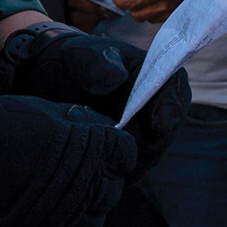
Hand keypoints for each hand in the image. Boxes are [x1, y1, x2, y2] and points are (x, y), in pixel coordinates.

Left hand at [0, 22, 190, 170]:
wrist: (50, 81)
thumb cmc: (73, 61)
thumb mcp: (81, 55)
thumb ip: (98, 63)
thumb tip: (117, 78)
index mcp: (154, 75)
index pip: (176, 93)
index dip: (172, 109)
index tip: (159, 123)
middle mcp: (155, 106)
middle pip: (167, 131)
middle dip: (152, 141)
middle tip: (126, 142)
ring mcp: (142, 132)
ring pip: (150, 155)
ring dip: (134, 159)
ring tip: (108, 156)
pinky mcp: (125, 152)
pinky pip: (130, 168)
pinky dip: (118, 171)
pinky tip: (99, 169)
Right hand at [0, 95, 138, 226]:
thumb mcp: (44, 112)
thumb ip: (79, 125)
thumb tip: (100, 131)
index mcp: (92, 152)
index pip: (125, 154)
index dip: (113, 150)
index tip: (101, 149)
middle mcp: (86, 191)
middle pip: (112, 189)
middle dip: (100, 179)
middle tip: (75, 173)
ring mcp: (65, 224)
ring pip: (94, 220)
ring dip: (83, 209)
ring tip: (56, 197)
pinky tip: (47, 218)